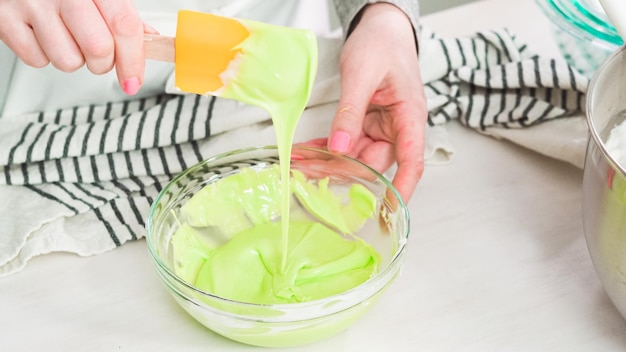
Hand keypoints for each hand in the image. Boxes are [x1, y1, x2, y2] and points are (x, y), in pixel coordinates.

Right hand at [0, 0, 154, 94]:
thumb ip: (122, 13)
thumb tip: (148, 40)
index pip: (123, 26)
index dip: (133, 60)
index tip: (134, 79)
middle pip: (98, 49)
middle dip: (104, 64)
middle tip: (98, 55)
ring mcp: (31, 5)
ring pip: (68, 61)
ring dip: (73, 59)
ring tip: (65, 36)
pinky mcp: (6, 20)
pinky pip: (37, 60)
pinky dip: (43, 55)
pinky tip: (43, 34)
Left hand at [324, 3, 426, 202]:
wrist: (381, 29)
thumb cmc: (382, 44)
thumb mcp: (362, 76)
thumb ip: (350, 113)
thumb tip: (339, 148)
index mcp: (410, 117)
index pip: (412, 161)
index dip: (401, 189)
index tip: (388, 211)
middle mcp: (398, 128)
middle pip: (373, 164)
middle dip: (340, 170)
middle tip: (306, 169)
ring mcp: (380, 128)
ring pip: (355, 157)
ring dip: (327, 160)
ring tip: (299, 160)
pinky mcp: (365, 124)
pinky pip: (346, 144)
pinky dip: (327, 147)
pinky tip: (307, 150)